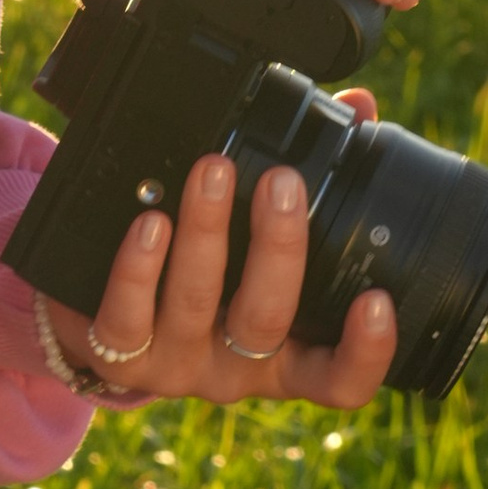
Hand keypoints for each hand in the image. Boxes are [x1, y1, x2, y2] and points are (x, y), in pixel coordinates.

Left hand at [43, 121, 393, 409]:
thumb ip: (317, 181)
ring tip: (212, 171)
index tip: (377, 298)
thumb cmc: (212, 274)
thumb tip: (357, 108)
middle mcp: (236, 370)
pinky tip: (150, 222)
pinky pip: (125, 321)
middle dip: (278, 247)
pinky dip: (137, 270)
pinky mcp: (118, 357)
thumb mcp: (265, 248)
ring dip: (206, 232)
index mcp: (286, 355)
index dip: (367, 352)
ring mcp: (176, 366)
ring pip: (194, 306)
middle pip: (265, 322)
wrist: (109, 320)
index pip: (340, 379)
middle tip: (282, 180)